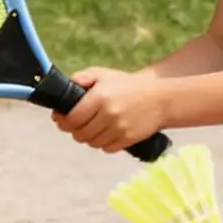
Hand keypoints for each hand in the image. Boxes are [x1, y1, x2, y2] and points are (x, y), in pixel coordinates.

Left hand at [51, 67, 167, 152]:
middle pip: (79, 134)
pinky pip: (106, 148)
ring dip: (89, 137)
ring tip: (93, 128)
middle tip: (77, 124)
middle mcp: (109, 113)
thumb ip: (82, 78)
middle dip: (75, 130)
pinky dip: (104, 143)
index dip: (62, 121)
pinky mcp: (128, 139)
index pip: (71, 119)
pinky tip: (107, 133)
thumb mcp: (105, 74)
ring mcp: (119, 128)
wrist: (161, 99)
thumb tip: (64, 88)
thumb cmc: (129, 86)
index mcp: (100, 97)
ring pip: (92, 143)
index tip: (61, 118)